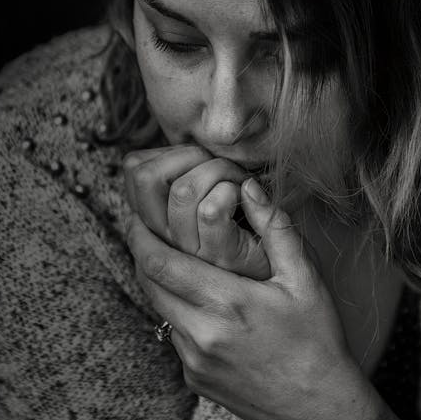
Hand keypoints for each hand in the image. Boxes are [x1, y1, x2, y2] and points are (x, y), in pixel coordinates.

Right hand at [122, 144, 270, 279]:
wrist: (286, 270)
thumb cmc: (249, 225)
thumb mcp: (205, 199)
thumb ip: (185, 176)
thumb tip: (169, 149)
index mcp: (157, 221)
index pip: (134, 170)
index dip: (166, 151)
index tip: (198, 159)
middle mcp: (166, 238)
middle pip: (145, 177)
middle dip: (187, 153)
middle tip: (219, 164)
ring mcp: (191, 251)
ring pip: (183, 190)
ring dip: (219, 170)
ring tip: (239, 180)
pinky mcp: (220, 257)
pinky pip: (211, 210)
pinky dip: (234, 190)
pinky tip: (249, 195)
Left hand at [125, 177, 365, 419]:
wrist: (318, 409)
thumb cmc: (318, 340)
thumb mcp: (306, 280)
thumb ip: (275, 229)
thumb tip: (249, 187)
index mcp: (227, 303)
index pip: (160, 262)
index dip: (141, 235)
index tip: (139, 215)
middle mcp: (201, 334)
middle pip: (148, 284)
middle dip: (143, 253)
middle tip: (146, 228)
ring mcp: (193, 360)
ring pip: (159, 309)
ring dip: (162, 284)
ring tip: (177, 260)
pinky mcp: (193, 378)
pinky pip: (175, 335)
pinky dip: (181, 313)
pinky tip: (205, 304)